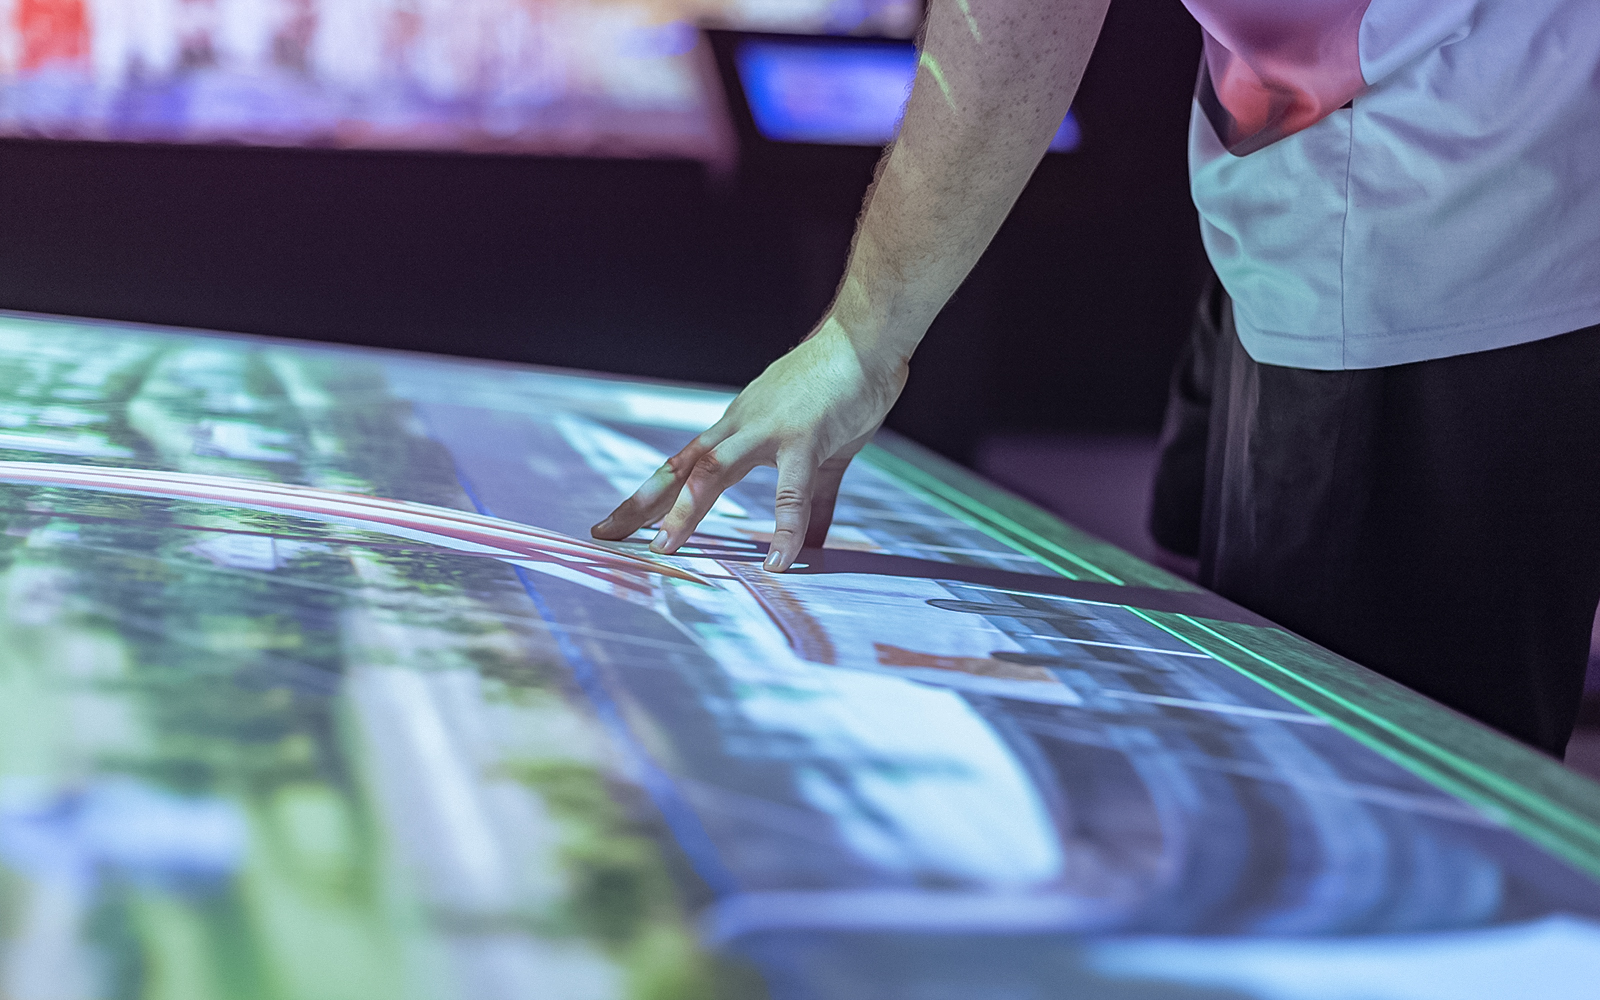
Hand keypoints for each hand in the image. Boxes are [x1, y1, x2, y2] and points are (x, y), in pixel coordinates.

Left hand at [590, 318, 907, 571]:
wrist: (867, 339)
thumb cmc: (843, 386)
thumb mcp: (821, 450)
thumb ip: (812, 499)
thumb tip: (812, 542)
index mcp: (740, 427)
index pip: (684, 464)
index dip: (651, 495)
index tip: (619, 523)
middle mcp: (742, 426)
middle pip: (681, 468)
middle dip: (643, 504)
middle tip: (606, 535)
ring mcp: (768, 430)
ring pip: (713, 471)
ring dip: (686, 510)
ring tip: (665, 549)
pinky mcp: (804, 436)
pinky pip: (790, 490)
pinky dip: (784, 528)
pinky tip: (779, 561)